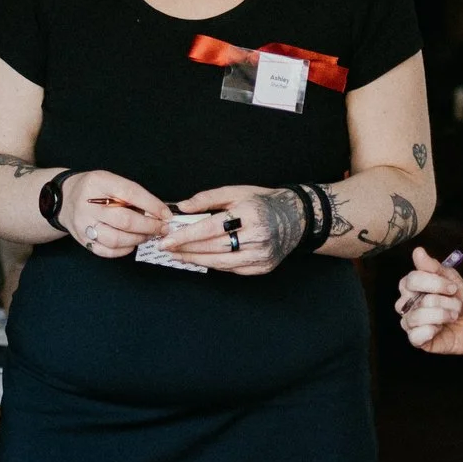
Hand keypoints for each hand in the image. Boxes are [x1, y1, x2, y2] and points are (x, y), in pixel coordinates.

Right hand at [61, 171, 167, 257]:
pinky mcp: (83, 240)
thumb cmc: (94, 190)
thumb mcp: (110, 180)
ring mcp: (83, 224)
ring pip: (116, 239)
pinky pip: (106, 251)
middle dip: (149, 226)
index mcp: (98, 183)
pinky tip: (131, 243)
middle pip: (124, 220)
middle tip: (162, 228)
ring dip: (138, 239)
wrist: (65, 198)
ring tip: (148, 235)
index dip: (152, 205)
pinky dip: (124, 250)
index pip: (130, 193)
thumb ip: (131, 194)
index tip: (166, 214)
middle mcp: (88, 205)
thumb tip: (159, 211)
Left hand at [158, 185, 306, 274]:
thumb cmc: (262, 202)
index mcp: (250, 213)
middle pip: (214, 247)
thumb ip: (207, 198)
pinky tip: (199, 259)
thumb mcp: (236, 192)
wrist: (295, 218)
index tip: (167, 239)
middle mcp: (258, 236)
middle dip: (187, 249)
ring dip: (196, 260)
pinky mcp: (263, 267)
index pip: (211, 228)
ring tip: (178, 255)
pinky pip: (232, 269)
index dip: (187, 235)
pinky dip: (213, 264)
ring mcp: (262, 254)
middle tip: (167, 248)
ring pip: (221, 262)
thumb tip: (182, 207)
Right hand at [394, 246, 462, 353]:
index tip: (453, 288)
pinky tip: (440, 329)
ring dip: (442, 315)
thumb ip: (435, 267)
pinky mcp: (416, 340)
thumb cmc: (462, 300)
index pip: (412, 279)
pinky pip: (415, 336)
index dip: (434, 283)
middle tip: (456, 303)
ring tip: (453, 316)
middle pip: (411, 296)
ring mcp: (410, 322)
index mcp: (412, 286)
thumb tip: (418, 251)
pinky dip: (432, 331)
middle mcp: (407, 303)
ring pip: (416, 316)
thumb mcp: (453, 280)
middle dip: (441, 300)